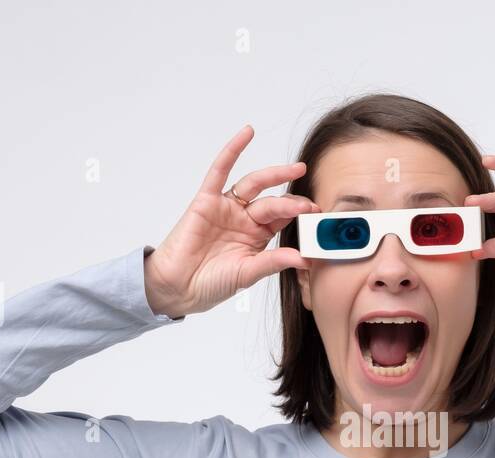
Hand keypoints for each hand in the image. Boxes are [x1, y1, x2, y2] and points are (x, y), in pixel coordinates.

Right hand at [143, 124, 320, 317]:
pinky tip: (247, 133)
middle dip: (292, 201)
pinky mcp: (207, 199)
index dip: (298, 216)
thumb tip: (304, 259)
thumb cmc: (211, 283)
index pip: (282, 219)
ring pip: (254, 184)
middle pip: (272, 202)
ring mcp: (227, 207)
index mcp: (257, 236)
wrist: (178, 286)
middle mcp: (244, 219)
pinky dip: (233, 151)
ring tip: (296, 169)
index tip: (316, 216)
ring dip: (275, 175)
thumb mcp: (248, 273)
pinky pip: (220, 170)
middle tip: (310, 202)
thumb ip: (273, 262)